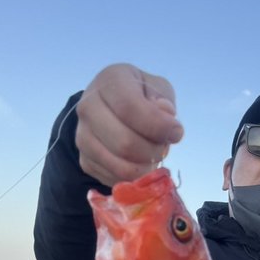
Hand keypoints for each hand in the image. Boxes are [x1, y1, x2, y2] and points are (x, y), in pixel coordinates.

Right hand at [75, 63, 183, 185]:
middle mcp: (88, 107)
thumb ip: (164, 100)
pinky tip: (140, 163)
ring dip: (145, 168)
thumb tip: (165, 114)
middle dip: (153, 151)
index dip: (158, 126)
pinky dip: (134, 178)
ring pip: (120, 166)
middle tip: (164, 148)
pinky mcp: (84, 160)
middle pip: (124, 143)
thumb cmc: (141, 96)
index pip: (129, 108)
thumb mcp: (158, 88)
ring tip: (153, 156)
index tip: (176, 132)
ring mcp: (82, 136)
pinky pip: (114, 179)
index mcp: (109, 81)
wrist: (112, 108)